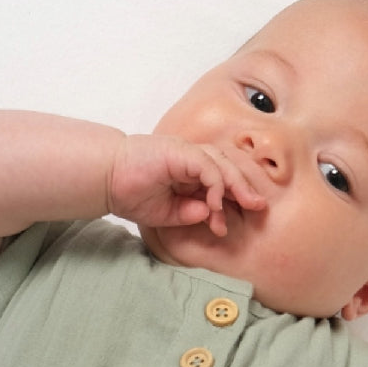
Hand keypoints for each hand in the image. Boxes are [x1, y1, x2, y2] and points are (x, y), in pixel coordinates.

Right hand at [108, 135, 266, 235]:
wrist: (107, 181)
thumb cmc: (133, 194)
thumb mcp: (169, 213)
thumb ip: (190, 212)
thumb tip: (210, 212)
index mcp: (191, 172)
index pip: (223, 180)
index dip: (238, 195)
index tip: (250, 214)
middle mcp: (192, 159)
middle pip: (229, 168)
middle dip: (246, 188)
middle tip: (260, 207)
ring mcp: (187, 152)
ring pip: (222, 164)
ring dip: (236, 186)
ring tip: (246, 206)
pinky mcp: (180, 152)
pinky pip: (207, 166)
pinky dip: (216, 185)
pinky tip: (216, 204)